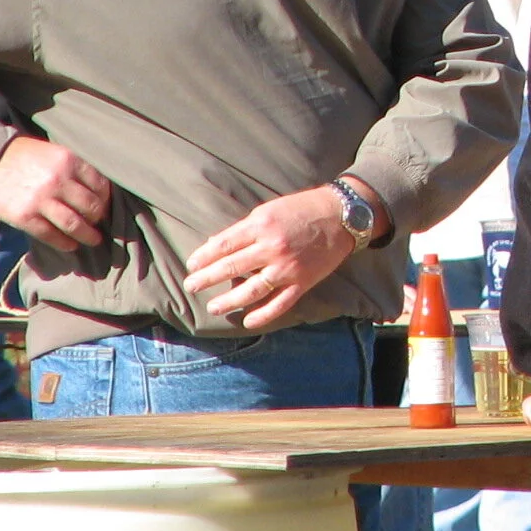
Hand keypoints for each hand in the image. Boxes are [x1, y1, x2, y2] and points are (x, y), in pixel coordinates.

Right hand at [0, 137, 112, 251]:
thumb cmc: (25, 156)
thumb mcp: (54, 152)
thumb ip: (74, 168)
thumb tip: (97, 191)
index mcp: (69, 160)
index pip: (100, 185)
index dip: (106, 199)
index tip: (105, 206)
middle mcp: (58, 180)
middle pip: (90, 206)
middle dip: (98, 218)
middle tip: (99, 223)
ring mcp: (41, 200)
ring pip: (74, 224)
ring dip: (88, 235)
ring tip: (93, 240)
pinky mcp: (24, 217)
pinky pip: (51, 235)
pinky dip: (65, 243)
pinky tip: (71, 245)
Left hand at [182, 184, 365, 329]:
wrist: (340, 216)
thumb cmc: (301, 209)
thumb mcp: (268, 210)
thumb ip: (243, 229)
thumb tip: (215, 245)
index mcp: (261, 225)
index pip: (224, 245)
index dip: (203, 257)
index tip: (191, 265)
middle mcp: (273, 247)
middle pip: (231, 267)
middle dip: (207, 279)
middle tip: (191, 286)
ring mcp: (288, 267)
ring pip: (251, 290)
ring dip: (228, 301)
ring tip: (213, 307)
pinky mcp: (303, 282)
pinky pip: (279, 304)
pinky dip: (262, 315)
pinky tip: (247, 321)